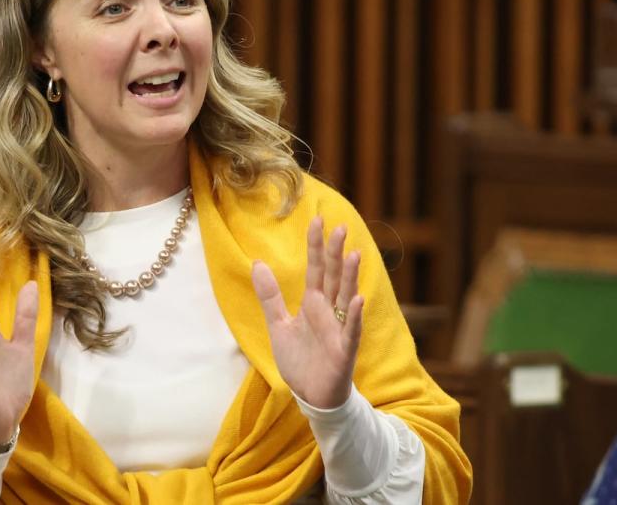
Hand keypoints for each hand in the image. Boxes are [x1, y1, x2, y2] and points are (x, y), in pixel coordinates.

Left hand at [251, 217, 363, 408]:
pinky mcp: (344, 351)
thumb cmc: (300, 360)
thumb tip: (257, 263)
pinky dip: (355, 315)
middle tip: (341, 227)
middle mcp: (329, 312)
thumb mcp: (278, 325)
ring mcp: (339, 329)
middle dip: (337, 253)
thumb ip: (270, 296)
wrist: (311, 395)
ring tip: (353, 254)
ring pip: (346, 298)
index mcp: (313, 304)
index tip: (317, 220)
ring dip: (350, 277)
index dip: (316, 246)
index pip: (316, 269)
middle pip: (333, 277)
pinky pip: (351, 330)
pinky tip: (358, 298)